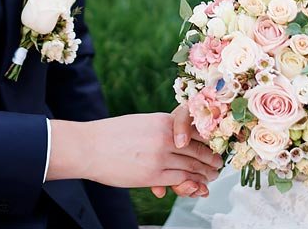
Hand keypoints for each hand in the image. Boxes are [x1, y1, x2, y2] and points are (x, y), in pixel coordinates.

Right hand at [46, 113, 221, 188]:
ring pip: (192, 166)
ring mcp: (160, 156)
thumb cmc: (111, 136)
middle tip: (218, 164)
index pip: (196, 130)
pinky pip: (181, 179)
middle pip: (198, 149)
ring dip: (205, 173)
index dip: (208, 139)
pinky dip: (192, 183)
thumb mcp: (141, 125)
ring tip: (212, 176)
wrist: (89, 147)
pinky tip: (197, 185)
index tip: (214, 145)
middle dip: (211, 159)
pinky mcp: (153, 175)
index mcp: (163, 121)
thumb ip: (160, 133)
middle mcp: (165, 137)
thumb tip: (176, 143)